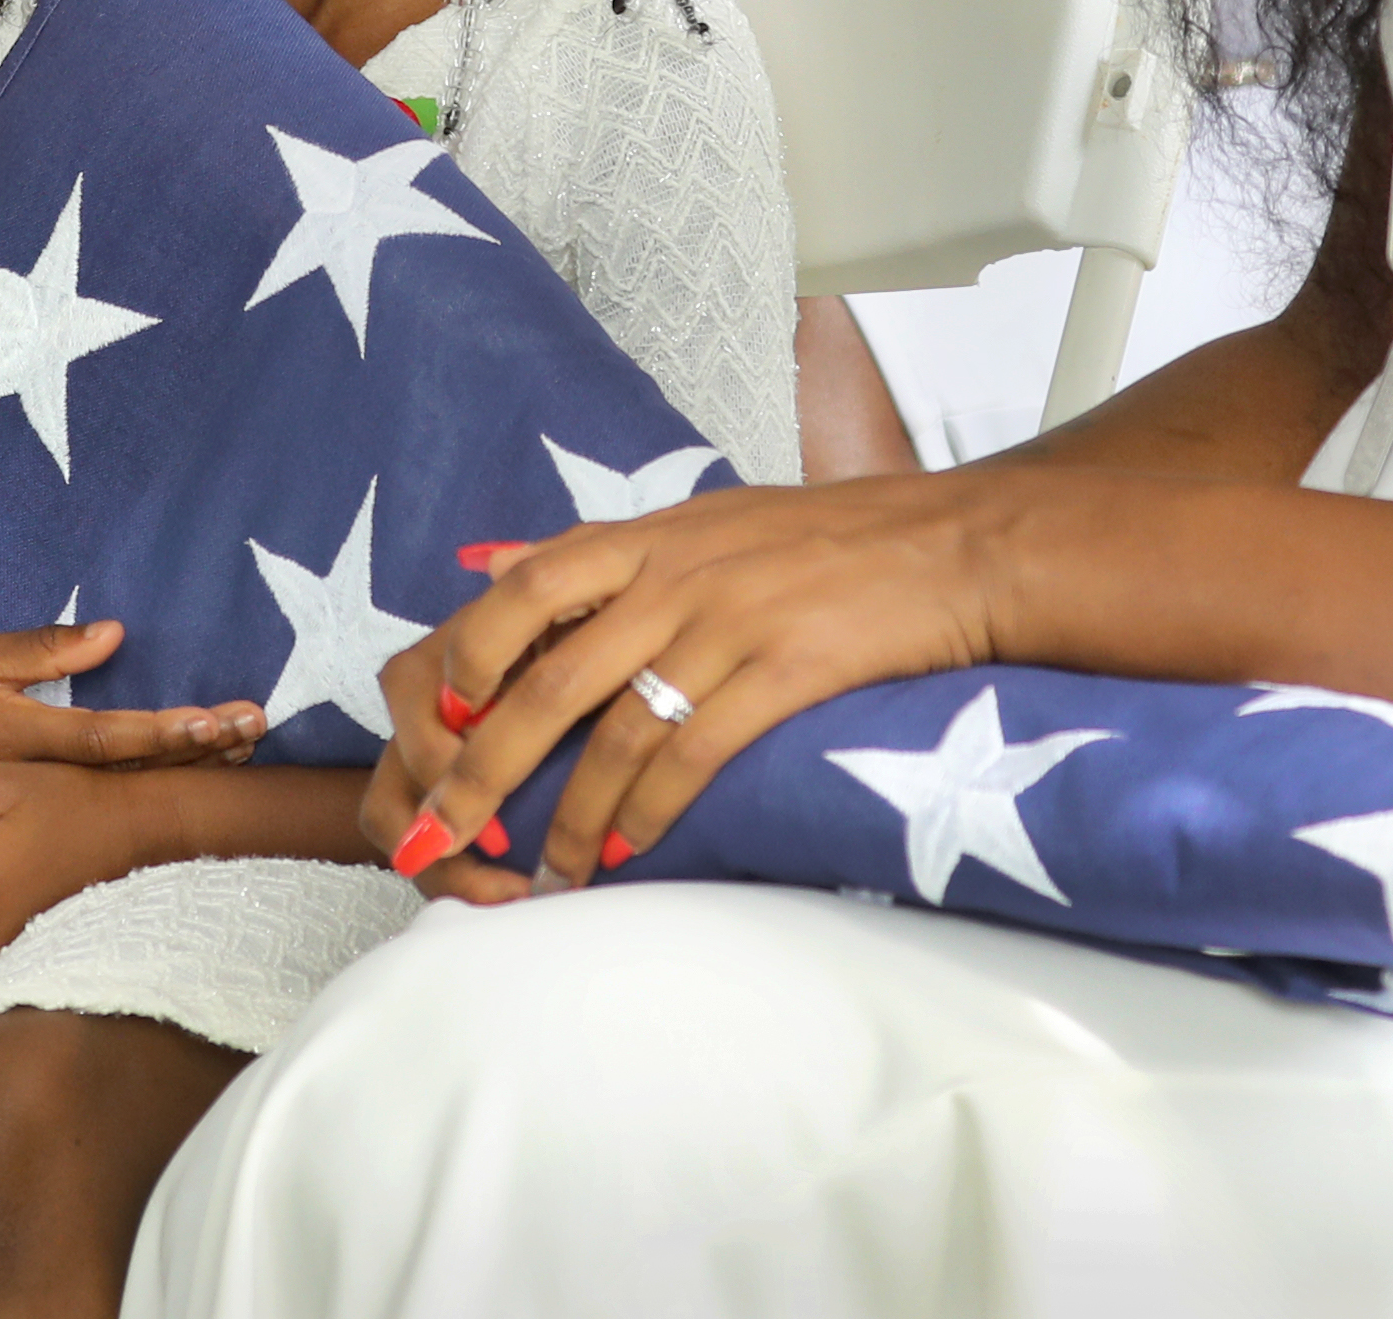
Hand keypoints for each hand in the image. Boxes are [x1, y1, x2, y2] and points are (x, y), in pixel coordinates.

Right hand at [0, 615, 260, 814]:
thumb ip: (42, 650)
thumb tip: (116, 635)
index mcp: (16, 736)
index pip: (104, 736)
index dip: (164, 731)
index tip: (220, 720)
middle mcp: (30, 783)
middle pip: (128, 773)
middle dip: (197, 752)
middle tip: (258, 729)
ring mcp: (27, 817)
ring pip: (117, 800)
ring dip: (183, 778)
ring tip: (244, 757)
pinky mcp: (22, 835)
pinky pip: (92, 820)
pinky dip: (145, 807)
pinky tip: (193, 798)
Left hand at [368, 476, 1000, 893]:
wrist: (951, 545)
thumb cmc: (826, 538)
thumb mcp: (701, 520)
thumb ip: (597, 551)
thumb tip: (489, 560)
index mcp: (649, 538)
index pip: (524, 588)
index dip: (473, 655)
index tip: (443, 721)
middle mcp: (675, 578)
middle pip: (549, 680)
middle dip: (485, 768)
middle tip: (440, 834)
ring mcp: (728, 625)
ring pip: (616, 734)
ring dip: (571, 816)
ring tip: (544, 873)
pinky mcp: (782, 674)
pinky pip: (694, 754)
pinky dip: (650, 813)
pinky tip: (627, 853)